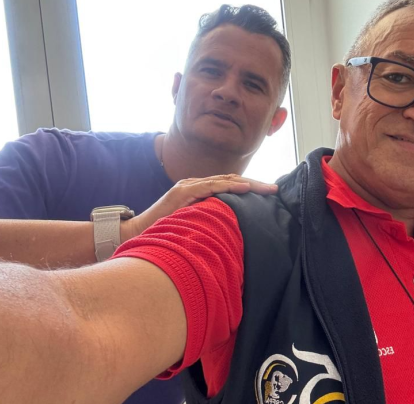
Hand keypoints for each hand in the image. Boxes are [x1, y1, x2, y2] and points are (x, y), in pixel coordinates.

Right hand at [121, 175, 276, 240]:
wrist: (138, 233)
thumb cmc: (167, 231)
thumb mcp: (194, 224)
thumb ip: (210, 220)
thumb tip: (233, 229)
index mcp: (199, 190)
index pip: (230, 185)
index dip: (251, 188)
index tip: (269, 193)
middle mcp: (195, 184)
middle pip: (231, 180)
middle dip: (255, 184)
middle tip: (275, 189)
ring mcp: (188, 186)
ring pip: (225, 180)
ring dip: (248, 184)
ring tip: (266, 188)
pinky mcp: (182, 192)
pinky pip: (210, 187)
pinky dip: (229, 187)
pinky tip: (245, 189)